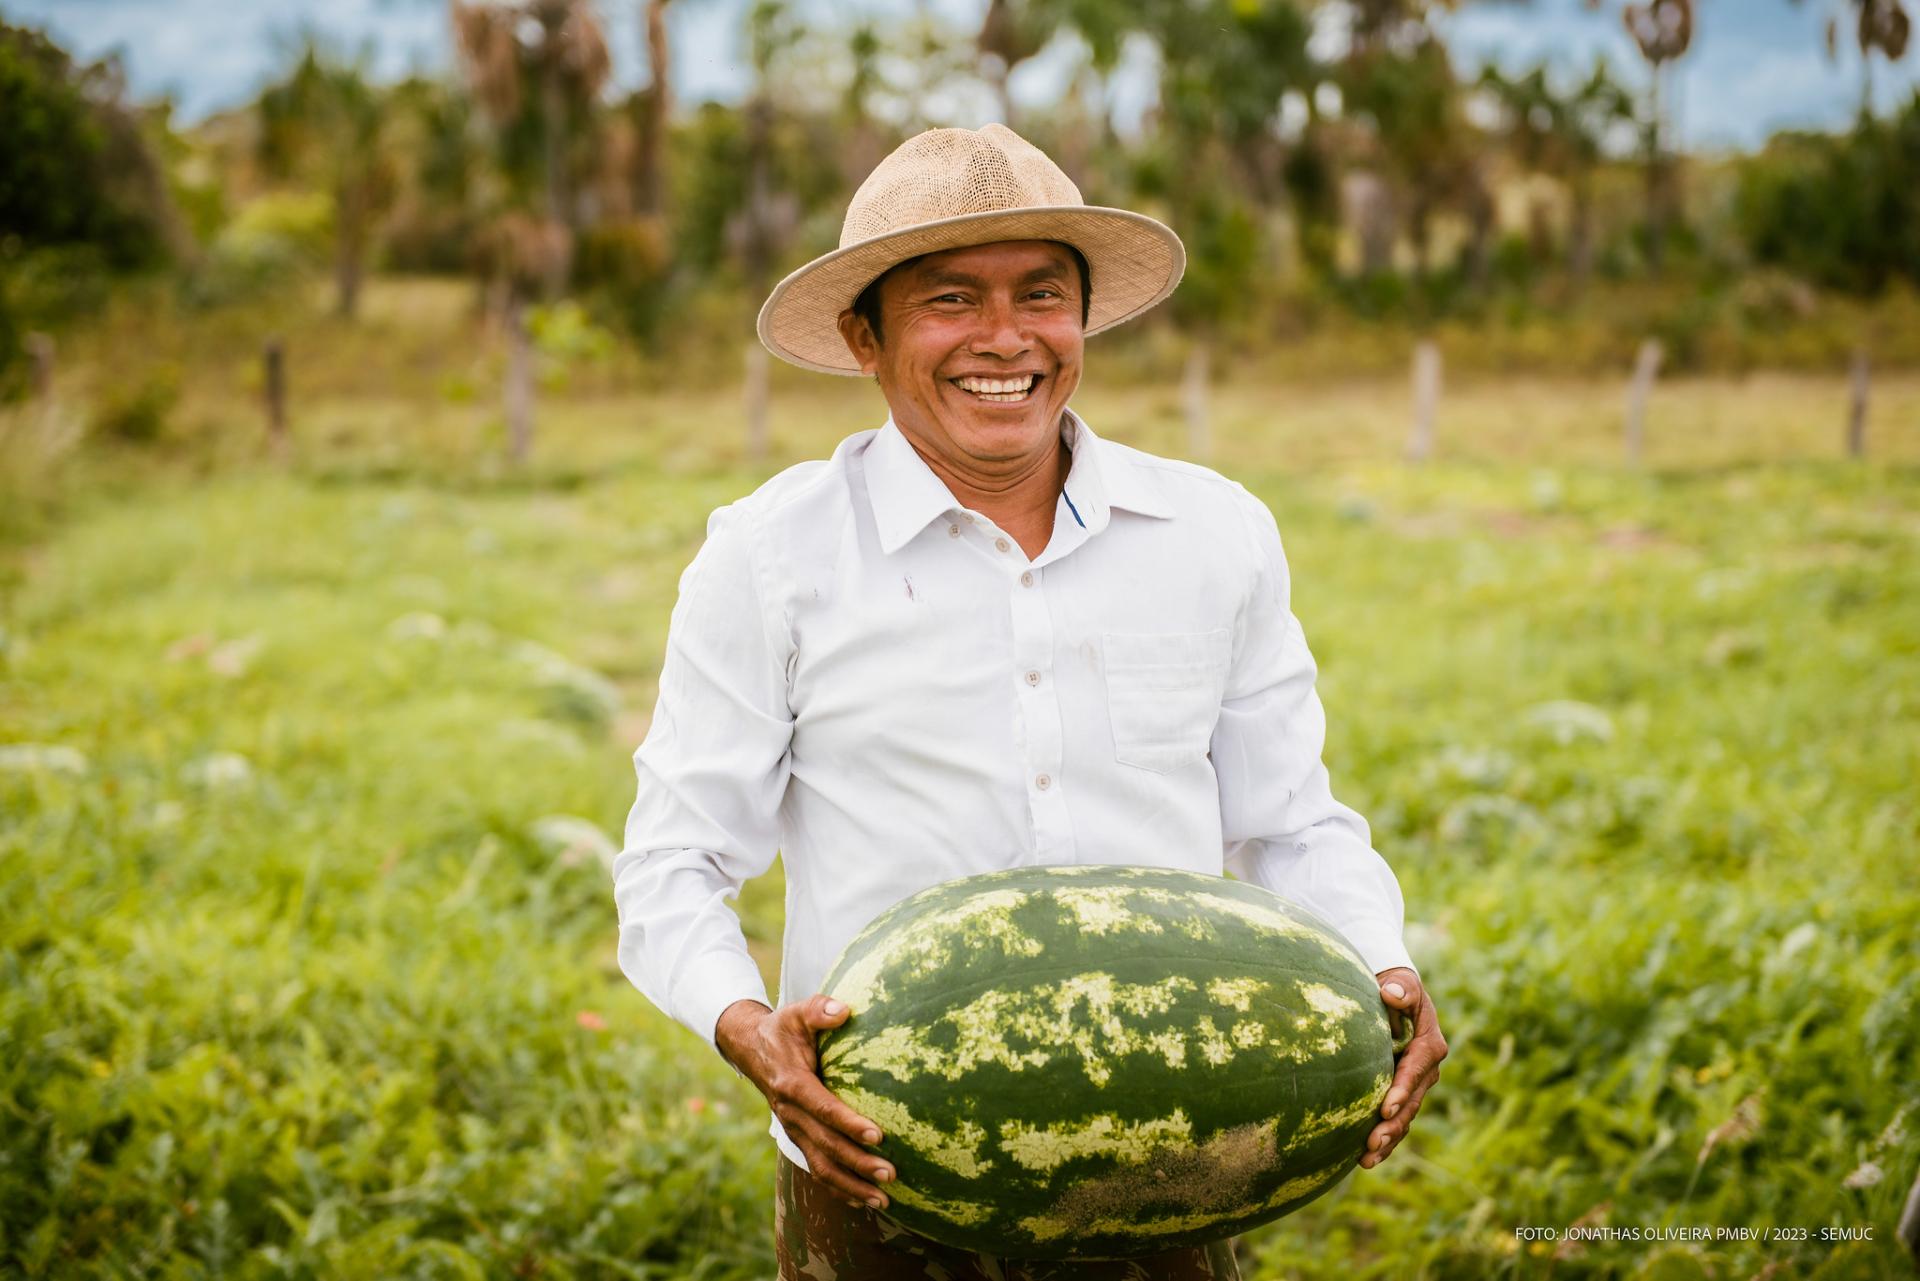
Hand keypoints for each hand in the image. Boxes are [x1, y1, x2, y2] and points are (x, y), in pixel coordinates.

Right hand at [714, 995, 894, 1209]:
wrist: (752, 1049)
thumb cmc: (783, 1030)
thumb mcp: (797, 1013)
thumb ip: (819, 1009)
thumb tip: (844, 1010)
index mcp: (793, 1085)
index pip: (824, 1109)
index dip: (849, 1123)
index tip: (878, 1135)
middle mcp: (791, 1114)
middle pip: (826, 1146)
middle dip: (858, 1163)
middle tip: (890, 1174)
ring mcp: (793, 1130)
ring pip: (821, 1166)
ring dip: (851, 1185)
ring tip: (883, 1200)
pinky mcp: (798, 1138)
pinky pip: (816, 1169)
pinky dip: (838, 1188)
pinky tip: (862, 1201)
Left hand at [1361, 967, 1445, 1169]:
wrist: (1395, 997)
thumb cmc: (1397, 988)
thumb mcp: (1402, 984)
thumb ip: (1401, 988)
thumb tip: (1391, 994)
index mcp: (1429, 1046)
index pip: (1415, 1071)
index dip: (1401, 1090)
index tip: (1385, 1107)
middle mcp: (1427, 1071)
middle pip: (1411, 1102)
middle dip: (1393, 1125)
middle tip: (1371, 1142)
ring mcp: (1415, 1086)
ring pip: (1404, 1118)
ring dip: (1388, 1140)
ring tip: (1366, 1159)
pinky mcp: (1401, 1095)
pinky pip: (1396, 1121)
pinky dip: (1384, 1141)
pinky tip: (1364, 1160)